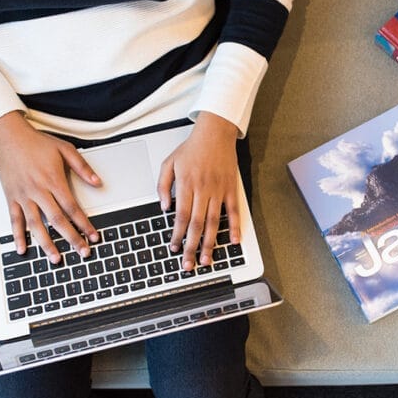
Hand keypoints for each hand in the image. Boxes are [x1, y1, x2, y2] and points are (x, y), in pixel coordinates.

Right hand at [0, 111, 101, 263]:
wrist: (9, 136)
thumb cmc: (36, 143)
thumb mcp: (65, 149)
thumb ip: (83, 168)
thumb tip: (98, 182)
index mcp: (53, 180)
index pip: (72, 208)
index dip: (84, 224)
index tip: (93, 236)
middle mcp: (38, 190)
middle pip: (57, 220)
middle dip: (71, 238)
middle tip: (82, 252)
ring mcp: (23, 196)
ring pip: (35, 224)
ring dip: (46, 243)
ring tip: (56, 258)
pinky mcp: (11, 197)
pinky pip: (14, 220)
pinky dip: (18, 236)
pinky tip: (23, 249)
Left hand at [157, 112, 241, 270]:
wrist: (215, 133)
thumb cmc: (191, 148)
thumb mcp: (169, 163)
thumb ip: (163, 186)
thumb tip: (164, 208)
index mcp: (186, 185)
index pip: (180, 216)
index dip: (177, 235)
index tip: (174, 248)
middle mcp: (203, 190)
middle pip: (196, 224)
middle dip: (191, 246)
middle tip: (189, 264)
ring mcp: (219, 190)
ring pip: (214, 222)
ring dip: (210, 242)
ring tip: (207, 259)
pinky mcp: (231, 189)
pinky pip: (234, 211)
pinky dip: (235, 227)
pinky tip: (233, 241)